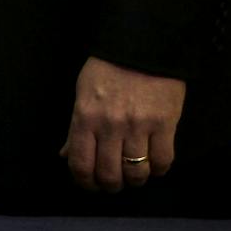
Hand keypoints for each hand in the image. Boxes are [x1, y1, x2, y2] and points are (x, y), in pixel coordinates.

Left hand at [60, 56, 185, 190]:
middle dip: (110, 185)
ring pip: (137, 173)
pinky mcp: (165, 124)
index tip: (91, 184)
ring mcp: (139, 126)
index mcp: (85, 117)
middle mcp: (110, 126)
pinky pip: (163, 161)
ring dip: (135, 180)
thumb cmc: (107, 69)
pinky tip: (154, 164)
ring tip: (135, 175)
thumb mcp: (82, 94)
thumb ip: (74, 128)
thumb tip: (65, 155)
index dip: (85, 183)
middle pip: (109, 175)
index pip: (80, 164)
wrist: (142, 45)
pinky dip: (159, 169)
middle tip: (114, 182)